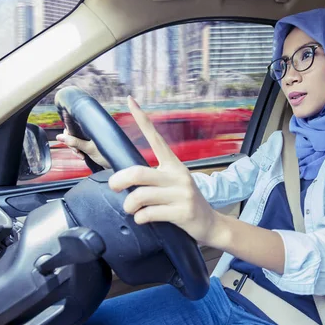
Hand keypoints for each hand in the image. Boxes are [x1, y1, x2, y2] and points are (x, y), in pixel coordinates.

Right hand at [56, 129, 110, 168]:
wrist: (117, 164)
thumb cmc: (108, 154)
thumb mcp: (88, 148)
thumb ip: (74, 142)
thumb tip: (59, 137)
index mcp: (91, 127)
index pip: (74, 124)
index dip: (68, 133)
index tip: (68, 141)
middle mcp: (90, 131)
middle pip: (73, 134)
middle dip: (72, 143)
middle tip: (76, 151)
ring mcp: (90, 138)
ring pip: (75, 141)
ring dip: (75, 149)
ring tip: (81, 155)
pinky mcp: (91, 145)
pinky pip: (80, 146)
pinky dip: (79, 152)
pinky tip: (83, 157)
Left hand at [108, 96, 220, 245]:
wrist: (210, 224)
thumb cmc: (184, 203)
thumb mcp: (173, 184)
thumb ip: (153, 179)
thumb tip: (124, 180)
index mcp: (174, 165)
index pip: (156, 138)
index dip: (142, 119)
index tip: (130, 101)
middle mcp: (178, 175)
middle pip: (137, 172)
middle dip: (118, 181)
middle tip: (114, 188)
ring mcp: (181, 193)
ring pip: (140, 196)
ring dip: (129, 206)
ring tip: (132, 210)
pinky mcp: (182, 211)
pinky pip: (149, 214)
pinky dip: (140, 219)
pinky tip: (143, 220)